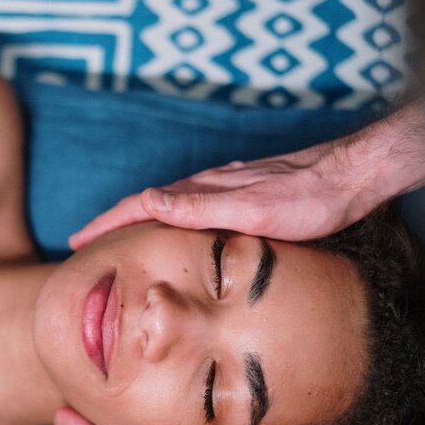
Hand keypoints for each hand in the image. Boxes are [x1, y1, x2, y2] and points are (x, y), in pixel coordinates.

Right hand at [69, 100, 424, 249]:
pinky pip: (190, 210)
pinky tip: (174, 232)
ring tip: (119, 242)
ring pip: (167, 207)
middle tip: (87, 245)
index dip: (106, 224)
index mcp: (202, 193)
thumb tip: (146, 201)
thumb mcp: (251, 208)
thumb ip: (199, 206)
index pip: (139, 206)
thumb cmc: (305, 199)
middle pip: (146, 205)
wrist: (346, 179)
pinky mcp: (238, 197)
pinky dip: (168, 222)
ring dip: (137, 222)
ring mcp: (222, 191)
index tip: (77, 242)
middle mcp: (207, 188)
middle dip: (113, 224)